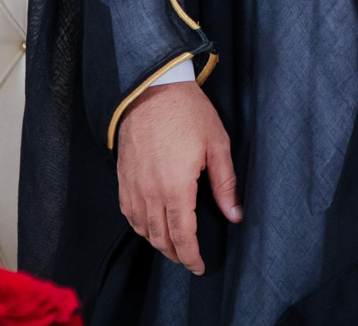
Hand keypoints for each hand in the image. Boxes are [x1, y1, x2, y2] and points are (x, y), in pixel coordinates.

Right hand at [116, 80, 240, 274]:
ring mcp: (133, 186)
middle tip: (190, 260)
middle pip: (160, 237)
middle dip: (176, 254)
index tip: (200, 267)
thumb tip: (234, 214)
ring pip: (142, 229)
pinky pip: (129, 214)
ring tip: (174, 247)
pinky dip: (141, 227)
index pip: (182, 235)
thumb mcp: (217, 145)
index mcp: (176, 187)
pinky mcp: (122, 178)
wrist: (152, 90)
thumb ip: (225, 184)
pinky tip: (151, 227)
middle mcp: (150, 192)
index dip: (191, 256)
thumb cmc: (189, 113)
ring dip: (158, 243)